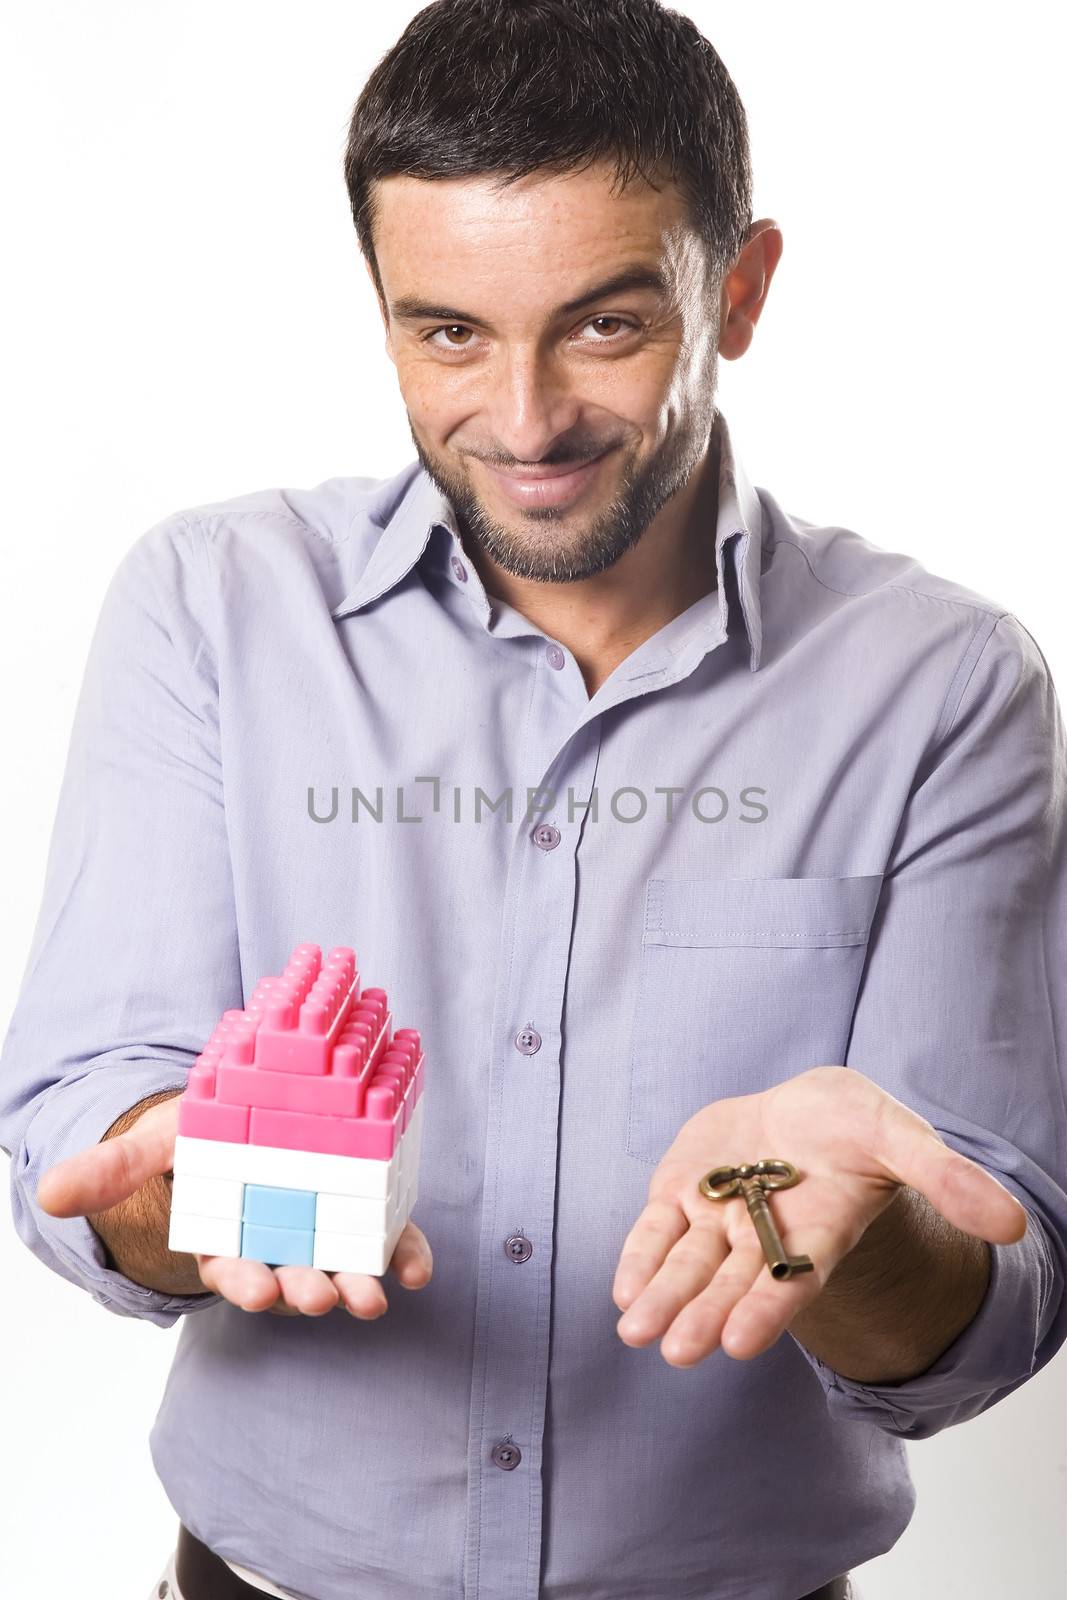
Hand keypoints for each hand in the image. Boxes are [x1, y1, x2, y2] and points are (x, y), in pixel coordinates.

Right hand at [36, 1093, 432, 1317]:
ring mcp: (324, 1235)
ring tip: (372, 1299)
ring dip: (357, 1286)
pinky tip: (418, 1271)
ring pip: (342, 1268)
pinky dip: (407, 1256)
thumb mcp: (155, 1143)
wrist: (251, 1112)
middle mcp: (277, 1246)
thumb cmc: (200, 1135)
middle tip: (320, 1297)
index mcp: (226, 1238)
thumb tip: (49, 1192)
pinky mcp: (365, 1215)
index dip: (243, 1281)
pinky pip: (389, 1240)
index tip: (255, 1290)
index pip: (234, 1269)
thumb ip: (111, 1169)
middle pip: (292, 1278)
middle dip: (305, 1290)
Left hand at [612, 1064, 1026, 1367]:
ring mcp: (718, 1216)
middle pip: (731, 1282)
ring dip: (661, 1297)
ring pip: (686, 1264)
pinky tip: (623, 1289)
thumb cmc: (853, 1128)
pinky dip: (640, 1256)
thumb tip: (1013, 1224)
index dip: (766, 1309)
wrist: (801, 1107)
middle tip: (677, 1351)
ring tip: (635, 1331)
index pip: (791, 1279)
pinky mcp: (682, 1191)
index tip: (740, 1343)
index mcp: (818, 1231)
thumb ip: (947, 1178)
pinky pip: (655, 1229)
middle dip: (703, 1314)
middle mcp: (764, 1235)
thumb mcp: (899, 1138)